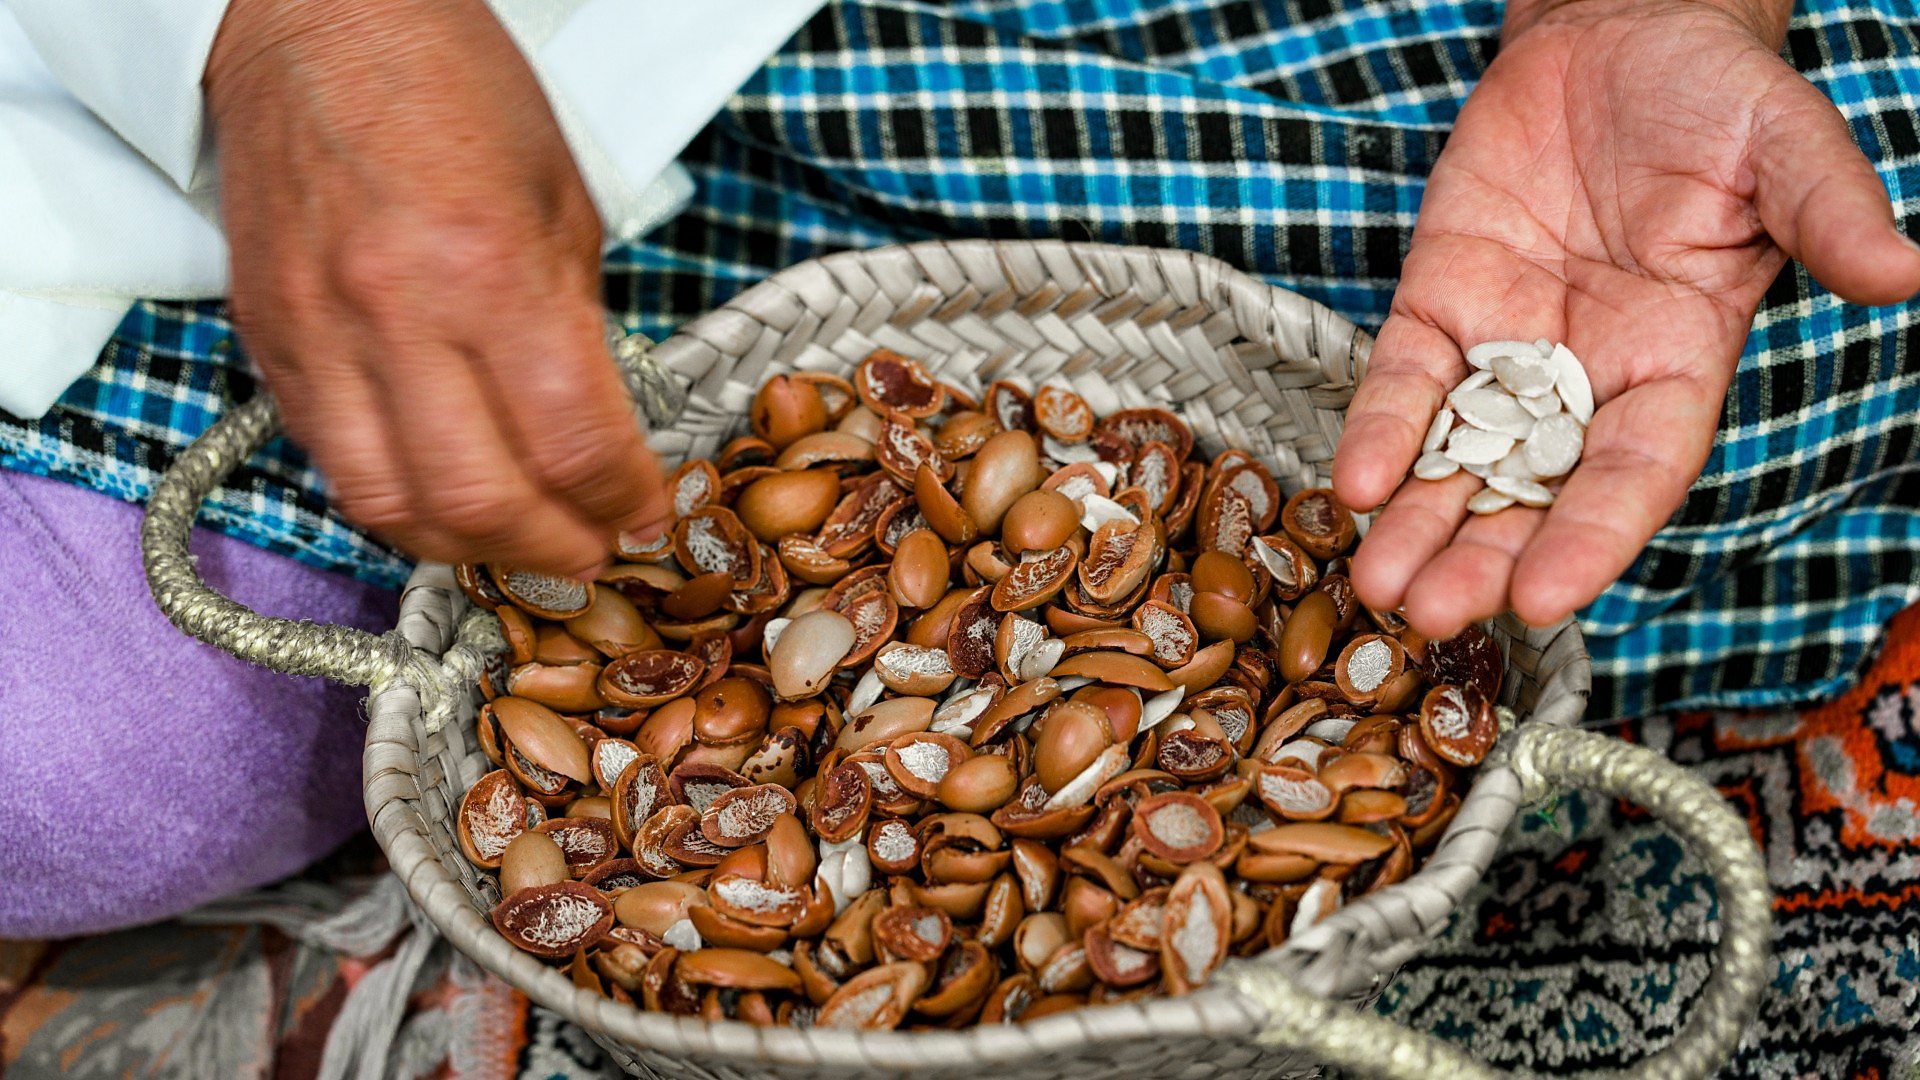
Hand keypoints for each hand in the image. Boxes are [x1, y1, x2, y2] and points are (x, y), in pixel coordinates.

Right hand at [205, 0, 669, 576]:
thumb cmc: (453, 91)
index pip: (571, 442)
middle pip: (478, 498)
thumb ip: (577, 324)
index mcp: (491, 271)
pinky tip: (442, 499)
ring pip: (389, 505)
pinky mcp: (269, 342)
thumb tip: (601, 432)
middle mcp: (397, 316)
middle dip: (551, 550)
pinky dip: (394, 501)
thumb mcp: (561, 200)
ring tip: (516, 546)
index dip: (623, 501)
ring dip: (465, 548)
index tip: (649, 515)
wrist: (314, 24)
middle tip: (590, 556)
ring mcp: (320, 335)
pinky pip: (330, 461)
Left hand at [1331, 0, 1919, 637]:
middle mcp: (1587, 377)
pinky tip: (1352, 484)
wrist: (1620, 34)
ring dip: (1417, 522)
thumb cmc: (1715, 96)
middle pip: (1530, 491)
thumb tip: (1904, 271)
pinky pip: (1404, 380)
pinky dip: (1377, 431)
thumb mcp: (1784, 146)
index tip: (1544, 598)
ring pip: (1457, 456)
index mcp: (1678, 364)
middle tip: (1430, 616)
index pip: (1633, 473)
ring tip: (1376, 585)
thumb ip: (1828, 212)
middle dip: (1481, 556)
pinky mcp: (1441, 302)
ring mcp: (1506, 346)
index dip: (1589, 537)